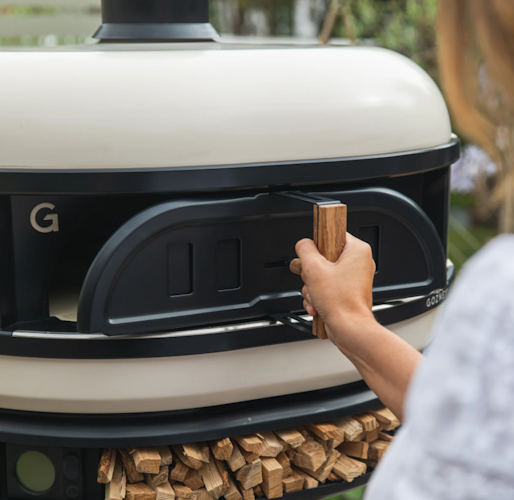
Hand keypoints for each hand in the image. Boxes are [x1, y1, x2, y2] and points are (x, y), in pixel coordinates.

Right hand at [295, 232, 376, 346]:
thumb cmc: (341, 303)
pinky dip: (318, 296)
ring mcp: (354, 278)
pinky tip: (318, 304)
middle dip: (312, 273)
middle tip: (314, 280)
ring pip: (322, 274)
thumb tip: (303, 244)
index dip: (316, 246)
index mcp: (357, 250)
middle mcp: (358, 262)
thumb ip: (305, 250)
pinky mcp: (348, 291)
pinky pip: (327, 287)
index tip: (312, 256)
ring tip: (316, 296)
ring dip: (312, 287)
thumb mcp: (314, 268)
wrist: (350, 329)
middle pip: (323, 257)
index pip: (330, 234)